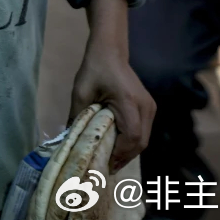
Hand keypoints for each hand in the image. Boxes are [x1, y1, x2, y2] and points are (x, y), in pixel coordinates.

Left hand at [70, 44, 154, 171]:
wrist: (110, 51)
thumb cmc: (94, 69)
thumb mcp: (80, 92)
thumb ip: (76, 116)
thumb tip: (69, 139)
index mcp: (128, 101)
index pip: (131, 136)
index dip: (120, 153)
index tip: (106, 163)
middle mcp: (145, 106)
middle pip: (141, 142)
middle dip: (125, 157)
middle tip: (107, 168)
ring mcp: (150, 107)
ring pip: (144, 138)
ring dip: (129, 151)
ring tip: (111, 160)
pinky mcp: (149, 107)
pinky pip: (143, 131)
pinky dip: (132, 142)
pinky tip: (118, 146)